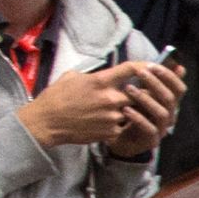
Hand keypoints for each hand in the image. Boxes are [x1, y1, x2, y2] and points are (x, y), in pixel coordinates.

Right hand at [19, 62, 156, 147]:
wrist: (47, 122)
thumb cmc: (56, 97)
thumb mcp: (72, 77)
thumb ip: (93, 75)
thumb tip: (106, 75)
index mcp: (101, 81)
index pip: (131, 69)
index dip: (144, 67)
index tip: (151, 67)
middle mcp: (111, 98)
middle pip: (141, 93)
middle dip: (144, 93)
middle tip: (145, 92)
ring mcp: (113, 116)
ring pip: (132, 110)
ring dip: (129, 109)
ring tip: (114, 109)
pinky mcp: (112, 131)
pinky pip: (123, 125)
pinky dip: (118, 123)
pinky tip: (103, 122)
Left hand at [99, 60, 178, 154]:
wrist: (118, 137)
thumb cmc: (131, 112)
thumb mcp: (141, 92)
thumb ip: (154, 80)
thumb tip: (175, 64)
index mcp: (169, 103)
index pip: (179, 89)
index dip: (170, 76)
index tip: (153, 66)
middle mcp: (169, 116)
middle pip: (171, 99)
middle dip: (156, 84)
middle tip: (140, 73)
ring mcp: (162, 129)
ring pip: (162, 113)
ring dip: (146, 99)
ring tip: (128, 89)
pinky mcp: (152, 141)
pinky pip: (149, 129)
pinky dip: (138, 118)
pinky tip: (125, 110)